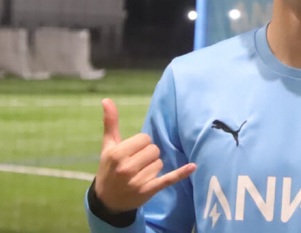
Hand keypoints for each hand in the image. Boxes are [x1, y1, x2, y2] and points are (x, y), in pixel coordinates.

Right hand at [94, 98, 196, 212]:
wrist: (107, 201)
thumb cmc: (109, 168)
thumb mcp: (108, 146)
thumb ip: (110, 122)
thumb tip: (106, 99)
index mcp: (117, 153)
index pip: (145, 138)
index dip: (141, 144)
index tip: (132, 153)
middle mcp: (126, 167)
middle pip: (154, 149)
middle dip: (148, 155)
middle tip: (136, 164)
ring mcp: (138, 180)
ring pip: (160, 162)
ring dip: (153, 167)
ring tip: (139, 174)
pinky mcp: (149, 190)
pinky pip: (168, 178)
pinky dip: (181, 173)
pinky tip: (193, 166)